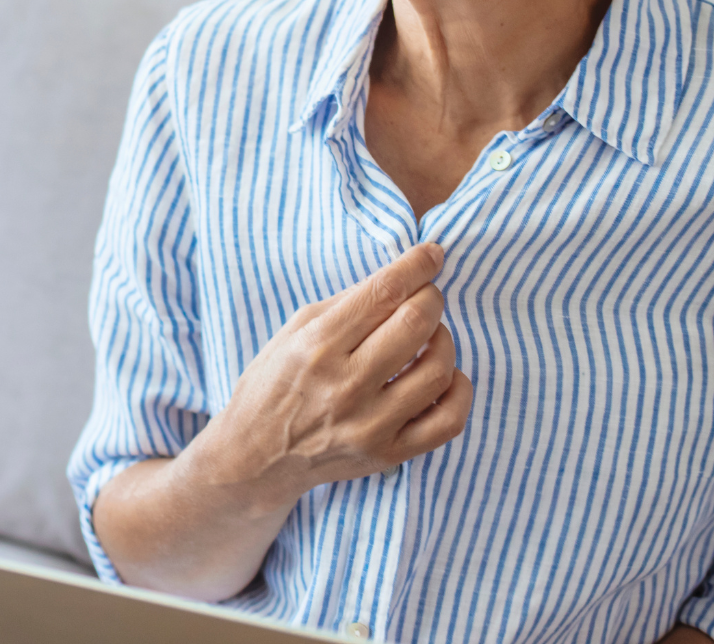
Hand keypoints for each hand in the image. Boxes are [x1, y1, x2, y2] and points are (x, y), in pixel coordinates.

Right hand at [190, 240, 473, 506]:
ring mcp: (369, 426)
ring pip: (439, 370)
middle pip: (416, 324)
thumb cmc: (273, 385)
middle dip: (431, 298)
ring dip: (443, 340)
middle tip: (426, 296)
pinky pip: (448, 421)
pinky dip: (458, 390)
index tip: (432, 253)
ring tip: (429, 337)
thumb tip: (400, 278)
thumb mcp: (293, 332)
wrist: (254, 459)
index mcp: (316, 347)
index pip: (383, 293)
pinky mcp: (387, 455)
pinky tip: (445, 376)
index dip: (417, 266)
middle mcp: (344, 386)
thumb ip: (346, 304)